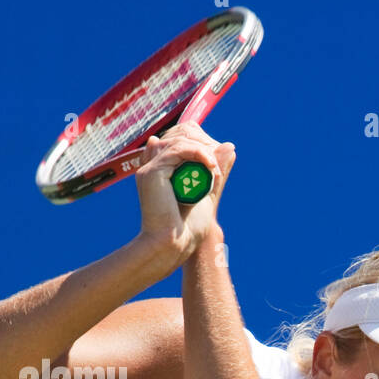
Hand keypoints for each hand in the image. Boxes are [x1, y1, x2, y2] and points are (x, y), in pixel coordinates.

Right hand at [135, 122, 236, 260]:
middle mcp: (153, 165)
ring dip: (204, 151)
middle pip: (181, 133)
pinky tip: (210, 166)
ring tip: (214, 172)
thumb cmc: (188, 228)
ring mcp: (150, 167)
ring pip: (181, 139)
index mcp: (162, 169)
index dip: (202, 142)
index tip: (216, 162)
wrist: (174, 245)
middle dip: (204, 143)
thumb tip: (229, 145)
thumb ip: (217, 171)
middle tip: (216, 167)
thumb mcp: (208, 193)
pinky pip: (178, 149)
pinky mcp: (151, 172)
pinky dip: (198, 153)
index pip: (182, 137)